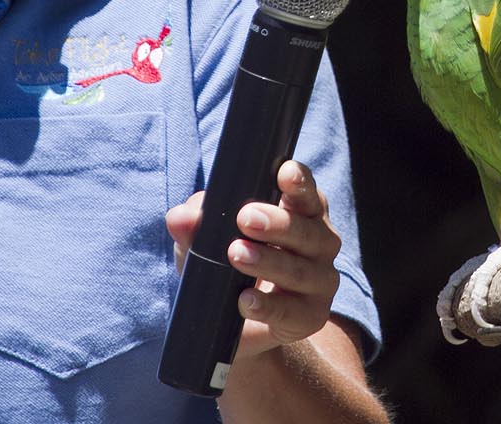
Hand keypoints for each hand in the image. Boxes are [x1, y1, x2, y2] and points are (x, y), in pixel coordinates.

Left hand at [164, 160, 342, 358]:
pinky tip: (246, 301)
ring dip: (269, 261)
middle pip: (307, 231)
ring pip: (300, 270)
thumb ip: (195, 226)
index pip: (307, 194)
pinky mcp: (311, 316)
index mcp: (302, 213)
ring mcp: (321, 281)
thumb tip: (180, 217)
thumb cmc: (228, 267)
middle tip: (246, 218)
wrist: (239, 326)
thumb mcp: (206, 243)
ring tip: (237, 255)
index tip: (284, 173)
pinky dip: (269, 306)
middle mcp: (320, 243)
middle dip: (277, 223)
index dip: (299, 182)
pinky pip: (293, 312)